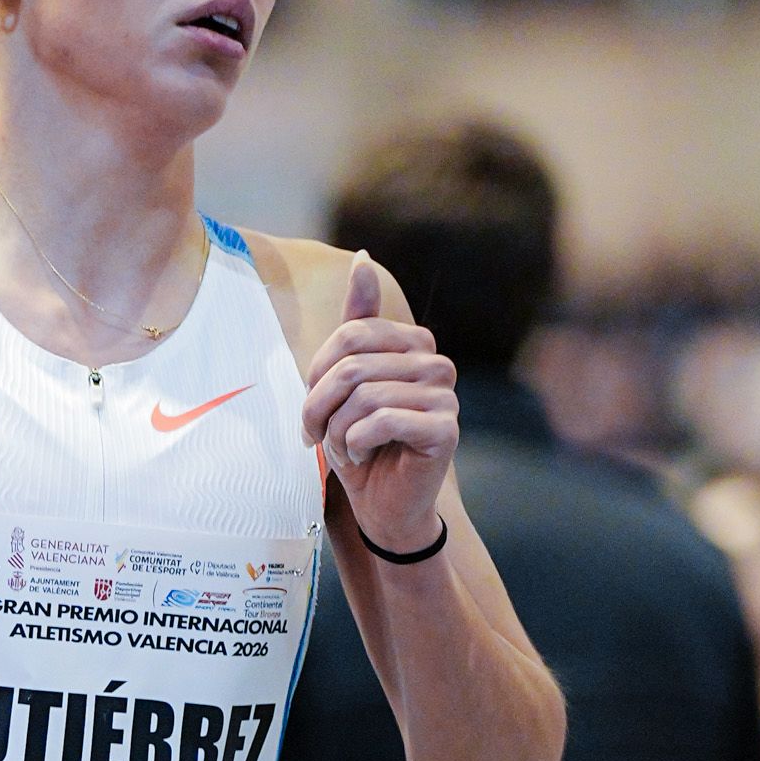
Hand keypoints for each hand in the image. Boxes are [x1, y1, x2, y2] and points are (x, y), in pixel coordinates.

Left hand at [302, 252, 456, 553]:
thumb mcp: (345, 381)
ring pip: (363, 396)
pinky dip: (356, 444)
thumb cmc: (360, 441)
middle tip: (315, 433)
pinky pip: (382, 420)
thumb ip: (357, 322)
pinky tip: (363, 456)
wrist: (382, 503)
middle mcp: (436, 363)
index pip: (350, 335)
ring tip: (343, 448)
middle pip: (353, 366)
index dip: (319, 372)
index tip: (313, 406)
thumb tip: (364, 257)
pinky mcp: (446, 429)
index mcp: (413, 343)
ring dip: (336, 430)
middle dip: (319, 405)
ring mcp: (446, 395)